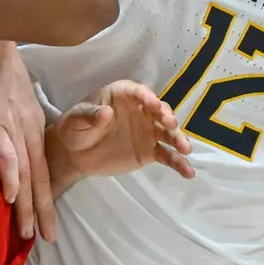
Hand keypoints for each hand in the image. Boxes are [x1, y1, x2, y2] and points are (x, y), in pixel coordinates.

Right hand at [0, 40, 53, 241]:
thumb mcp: (9, 101)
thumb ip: (8, 127)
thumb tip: (4, 152)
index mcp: (30, 126)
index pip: (41, 168)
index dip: (44, 198)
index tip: (47, 226)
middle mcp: (25, 128)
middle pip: (38, 175)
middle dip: (41, 209)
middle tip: (46, 239)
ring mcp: (10, 123)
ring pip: (24, 168)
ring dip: (27, 201)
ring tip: (28, 230)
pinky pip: (3, 148)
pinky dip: (9, 171)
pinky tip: (11, 194)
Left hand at [51, 81, 192, 184]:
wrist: (75, 154)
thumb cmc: (75, 128)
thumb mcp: (76, 119)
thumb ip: (90, 115)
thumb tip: (106, 113)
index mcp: (123, 95)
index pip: (138, 92)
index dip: (146, 97)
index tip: (153, 104)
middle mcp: (142, 110)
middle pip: (159, 110)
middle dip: (166, 116)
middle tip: (169, 124)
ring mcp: (148, 131)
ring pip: (168, 133)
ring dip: (178, 138)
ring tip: (185, 148)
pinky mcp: (150, 151)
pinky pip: (167, 155)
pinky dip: (178, 163)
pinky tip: (188, 172)